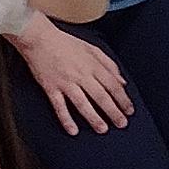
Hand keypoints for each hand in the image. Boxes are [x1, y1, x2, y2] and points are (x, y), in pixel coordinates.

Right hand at [12, 10, 131, 133]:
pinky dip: (66, 119)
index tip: (129, 110)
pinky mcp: (51, 87)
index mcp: (92, 65)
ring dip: (94, 118)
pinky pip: (60, 106)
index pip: (113, 85)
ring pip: (83, 104)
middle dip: (114, 112)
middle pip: (101, 97)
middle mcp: (81, 75)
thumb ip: (109, 64)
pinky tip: (73, 130)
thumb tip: (122, 82)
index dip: (123, 99)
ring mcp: (66, 82)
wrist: (39, 37)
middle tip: (122, 124)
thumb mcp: (92, 49)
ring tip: (103, 129)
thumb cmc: (65, 42)